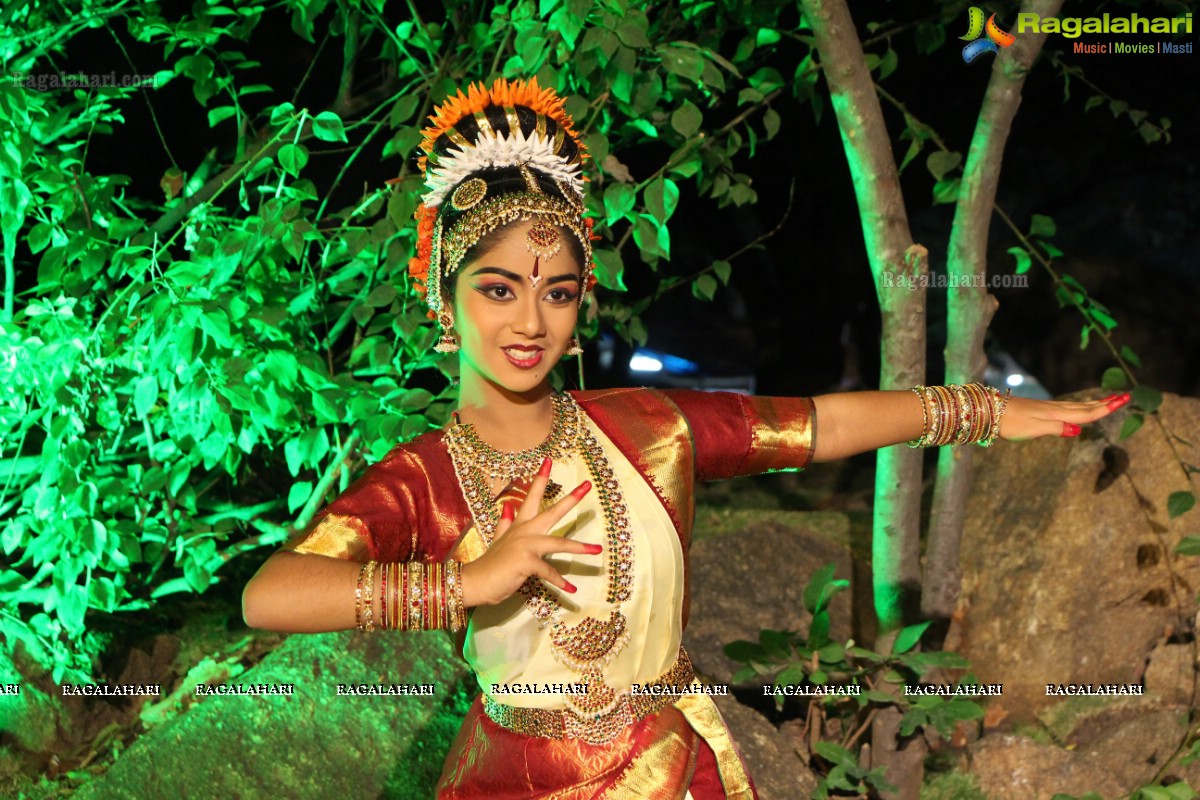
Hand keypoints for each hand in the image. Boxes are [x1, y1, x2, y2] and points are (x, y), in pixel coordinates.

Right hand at [460, 457, 601, 606]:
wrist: (475, 582)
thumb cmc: (490, 564)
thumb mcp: (498, 540)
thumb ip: (505, 524)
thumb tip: (507, 505)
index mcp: (520, 525)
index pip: (531, 496)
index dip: (541, 478)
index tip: (549, 460)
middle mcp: (524, 531)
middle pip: (552, 511)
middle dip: (571, 498)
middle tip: (587, 485)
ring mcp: (525, 546)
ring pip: (558, 543)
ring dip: (580, 547)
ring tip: (597, 550)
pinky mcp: (526, 562)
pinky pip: (548, 571)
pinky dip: (560, 582)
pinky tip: (571, 590)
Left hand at [1000, 393, 1129, 439]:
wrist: (989, 411)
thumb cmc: (1010, 423)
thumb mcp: (1033, 429)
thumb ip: (1056, 429)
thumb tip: (1078, 430)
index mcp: (1057, 415)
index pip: (1086, 413)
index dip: (1105, 408)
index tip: (1123, 400)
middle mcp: (1055, 409)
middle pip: (1084, 407)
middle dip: (1104, 403)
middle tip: (1123, 397)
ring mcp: (1047, 408)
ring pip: (1076, 406)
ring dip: (1093, 404)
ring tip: (1107, 400)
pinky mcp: (1040, 409)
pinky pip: (1066, 407)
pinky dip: (1078, 407)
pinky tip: (1077, 409)